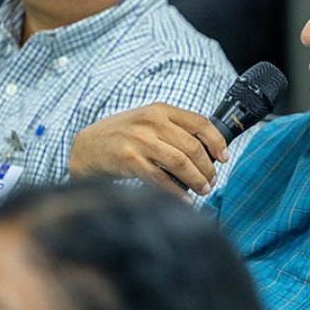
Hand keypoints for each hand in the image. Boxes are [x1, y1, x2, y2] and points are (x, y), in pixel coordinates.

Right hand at [69, 103, 229, 199]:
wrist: (86, 146)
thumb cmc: (121, 136)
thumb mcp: (147, 122)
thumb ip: (172, 129)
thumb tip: (205, 151)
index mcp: (160, 110)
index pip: (199, 122)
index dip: (216, 141)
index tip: (224, 157)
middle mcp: (151, 122)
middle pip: (192, 147)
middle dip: (207, 168)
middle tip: (211, 181)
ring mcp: (139, 140)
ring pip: (180, 162)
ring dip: (196, 180)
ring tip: (203, 190)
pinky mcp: (129, 159)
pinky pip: (160, 178)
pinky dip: (176, 191)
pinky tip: (184, 199)